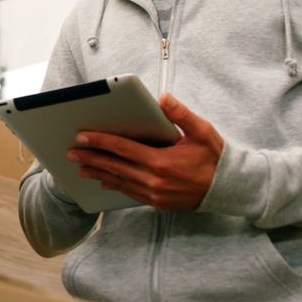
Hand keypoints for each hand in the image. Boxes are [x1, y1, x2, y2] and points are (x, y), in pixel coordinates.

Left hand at [66, 93, 223, 210]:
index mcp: (161, 161)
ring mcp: (154, 195)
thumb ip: (181, 114)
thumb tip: (163, 98)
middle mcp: (154, 181)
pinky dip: (114, 185)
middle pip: (114, 166)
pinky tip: (103, 181)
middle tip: (70, 151)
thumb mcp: (203, 131)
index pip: (122, 148)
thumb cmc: (215, 157)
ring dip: (98, 173)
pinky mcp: (157, 203)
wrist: (230, 188)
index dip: (100, 141)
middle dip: (90, 157)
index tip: (82, 135)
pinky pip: (129, 193)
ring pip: (119, 181)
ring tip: (80, 166)